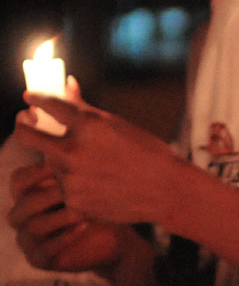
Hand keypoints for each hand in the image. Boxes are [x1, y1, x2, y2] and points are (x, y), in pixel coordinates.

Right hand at [8, 160, 122, 270]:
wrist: (120, 236)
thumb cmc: (104, 202)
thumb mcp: (91, 179)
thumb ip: (77, 160)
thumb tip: (74, 129)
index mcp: (28, 193)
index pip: (19, 180)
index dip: (39, 172)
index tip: (65, 166)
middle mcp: (23, 215)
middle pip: (23, 203)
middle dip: (50, 194)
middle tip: (74, 189)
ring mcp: (28, 239)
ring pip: (33, 226)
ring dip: (60, 216)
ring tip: (83, 209)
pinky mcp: (39, 259)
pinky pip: (44, 250)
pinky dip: (64, 238)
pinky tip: (85, 226)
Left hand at [15, 91, 179, 223]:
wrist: (168, 192)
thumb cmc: (149, 155)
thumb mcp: (118, 125)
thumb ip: (86, 108)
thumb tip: (67, 84)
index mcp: (88, 125)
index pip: (47, 104)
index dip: (36, 99)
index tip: (31, 99)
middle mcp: (74, 151)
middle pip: (26, 135)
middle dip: (24, 126)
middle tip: (27, 124)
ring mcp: (71, 178)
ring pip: (50, 164)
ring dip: (62, 161)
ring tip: (94, 166)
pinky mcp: (74, 201)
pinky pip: (64, 187)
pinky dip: (77, 184)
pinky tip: (102, 185)